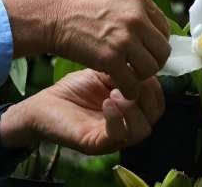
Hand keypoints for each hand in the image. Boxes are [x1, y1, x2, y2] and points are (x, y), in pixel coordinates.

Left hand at [0, 69, 164, 155]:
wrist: (43, 104)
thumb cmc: (74, 90)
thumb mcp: (104, 75)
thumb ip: (124, 70)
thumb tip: (143, 58)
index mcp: (131, 109)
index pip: (158, 102)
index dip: (153, 85)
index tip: (138, 69)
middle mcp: (126, 125)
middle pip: (155, 116)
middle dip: (147, 95)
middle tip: (130, 80)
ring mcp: (113, 137)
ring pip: (142, 130)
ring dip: (133, 108)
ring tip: (114, 92)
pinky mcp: (96, 143)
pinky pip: (117, 135)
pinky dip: (116, 118)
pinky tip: (106, 101)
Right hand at [1, 0, 170, 98]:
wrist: (51, 14)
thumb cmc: (77, 6)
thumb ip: (134, 12)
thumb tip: (149, 30)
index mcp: (140, 0)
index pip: (165, 29)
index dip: (155, 44)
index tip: (145, 51)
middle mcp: (137, 18)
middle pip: (162, 51)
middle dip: (153, 62)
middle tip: (138, 67)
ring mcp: (125, 38)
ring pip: (151, 68)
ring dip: (141, 76)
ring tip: (128, 76)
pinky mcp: (110, 58)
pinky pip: (132, 83)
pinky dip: (129, 91)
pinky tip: (121, 89)